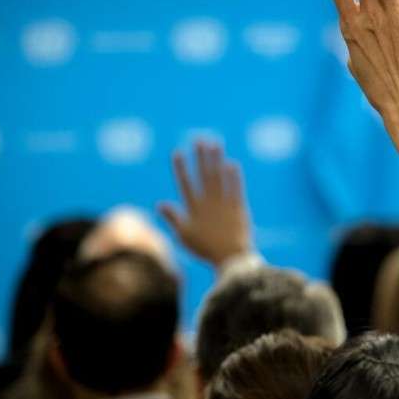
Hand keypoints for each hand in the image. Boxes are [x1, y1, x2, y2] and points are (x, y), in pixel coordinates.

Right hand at [158, 140, 252, 267]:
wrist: (230, 258)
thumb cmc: (204, 249)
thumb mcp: (184, 235)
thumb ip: (172, 218)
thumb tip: (159, 203)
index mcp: (194, 209)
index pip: (185, 184)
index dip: (181, 168)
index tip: (178, 152)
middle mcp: (208, 203)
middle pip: (204, 176)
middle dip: (201, 157)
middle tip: (199, 140)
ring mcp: (224, 204)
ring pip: (219, 178)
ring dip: (216, 160)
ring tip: (215, 145)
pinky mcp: (239, 207)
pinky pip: (236, 188)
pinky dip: (234, 176)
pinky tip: (231, 163)